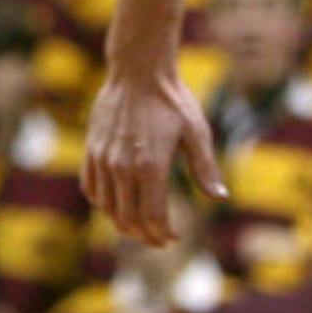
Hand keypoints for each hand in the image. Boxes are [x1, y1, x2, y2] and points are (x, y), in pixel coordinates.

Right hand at [84, 67, 226, 246]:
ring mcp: (103, 160)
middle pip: (129, 218)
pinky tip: (116, 207)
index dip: (163, 233)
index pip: (152, 216)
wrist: (138, 72)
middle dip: (145, 235)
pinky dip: (103, 205)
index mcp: (151, 166)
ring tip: (140, 229)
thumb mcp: (196, 132)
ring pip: (108, 207)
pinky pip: (91, 189)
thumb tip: (220, 198)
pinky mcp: (91, 151)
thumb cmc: (172, 100)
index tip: (174, 238)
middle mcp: (122, 167)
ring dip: (123, 224)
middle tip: (160, 241)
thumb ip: (205, 168)